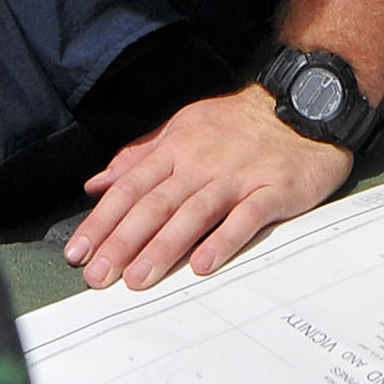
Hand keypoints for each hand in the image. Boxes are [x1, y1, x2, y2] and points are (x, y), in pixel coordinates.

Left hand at [66, 86, 352, 288]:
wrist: (305, 104)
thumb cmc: (240, 124)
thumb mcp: (183, 128)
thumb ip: (139, 157)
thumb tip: (96, 184)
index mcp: (176, 147)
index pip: (130, 188)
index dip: (102, 221)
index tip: (78, 253)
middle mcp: (201, 161)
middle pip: (155, 205)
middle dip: (123, 242)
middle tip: (99, 277)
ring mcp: (238, 176)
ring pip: (194, 213)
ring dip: (164, 248)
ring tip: (139, 278)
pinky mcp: (272, 189)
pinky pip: (245, 217)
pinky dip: (223, 240)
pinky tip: (203, 264)